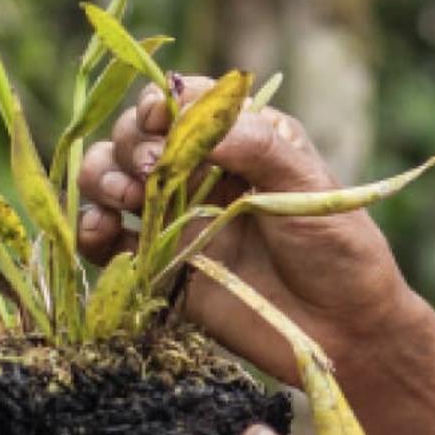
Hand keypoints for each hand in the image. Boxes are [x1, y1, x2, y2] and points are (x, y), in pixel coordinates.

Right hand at [72, 80, 412, 383]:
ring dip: (102, 178)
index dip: (160, 104)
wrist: (343, 332)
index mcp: (241, 138)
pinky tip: (101, 231)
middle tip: (151, 170)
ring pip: (111, 180)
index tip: (158, 120)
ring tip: (126, 198)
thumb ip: (255, 145)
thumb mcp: (307, 187)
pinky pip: (109, 243)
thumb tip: (190, 114)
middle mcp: (202, 172)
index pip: (183, 102)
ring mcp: (177, 219)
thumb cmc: (340, 250)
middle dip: (131, 143)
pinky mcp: (161, 268)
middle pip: (136, 136)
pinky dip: (91, 231)